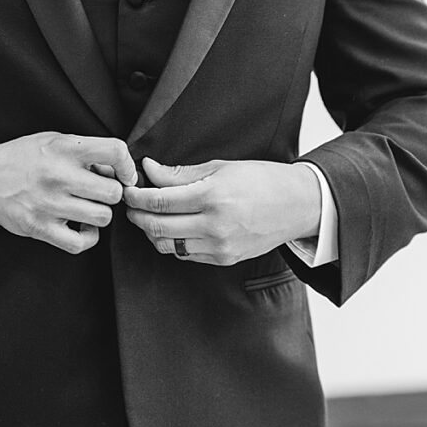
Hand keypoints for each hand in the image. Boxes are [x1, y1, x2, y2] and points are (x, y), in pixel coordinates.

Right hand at [0, 132, 137, 253]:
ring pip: (102, 217)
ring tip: (88, 208)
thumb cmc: (23, 158)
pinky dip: (88, 238)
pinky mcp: (40, 228)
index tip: (125, 175)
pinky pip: (81, 243)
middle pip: (113, 193)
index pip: (114, 151)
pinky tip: (81, 227)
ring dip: (100, 214)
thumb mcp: (53, 140)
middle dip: (113, 193)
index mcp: (64, 148)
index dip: (127, 165)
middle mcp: (58, 175)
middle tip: (101, 193)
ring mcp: (49, 204)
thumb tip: (116, 168)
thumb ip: (84, 150)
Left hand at [123, 157, 321, 265]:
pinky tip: (173, 227)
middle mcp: (214, 225)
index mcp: (213, 196)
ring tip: (150, 216)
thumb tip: (149, 170)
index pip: (159, 201)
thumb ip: (180, 174)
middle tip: (131, 205)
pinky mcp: (223, 259)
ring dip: (151, 231)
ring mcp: (219, 246)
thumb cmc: (262, 180)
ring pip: (166, 245)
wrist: (297, 205)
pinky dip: (171, 242)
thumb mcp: (221, 167)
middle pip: (156, 226)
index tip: (128, 190)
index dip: (136, 197)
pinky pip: (184, 254)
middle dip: (136, 216)